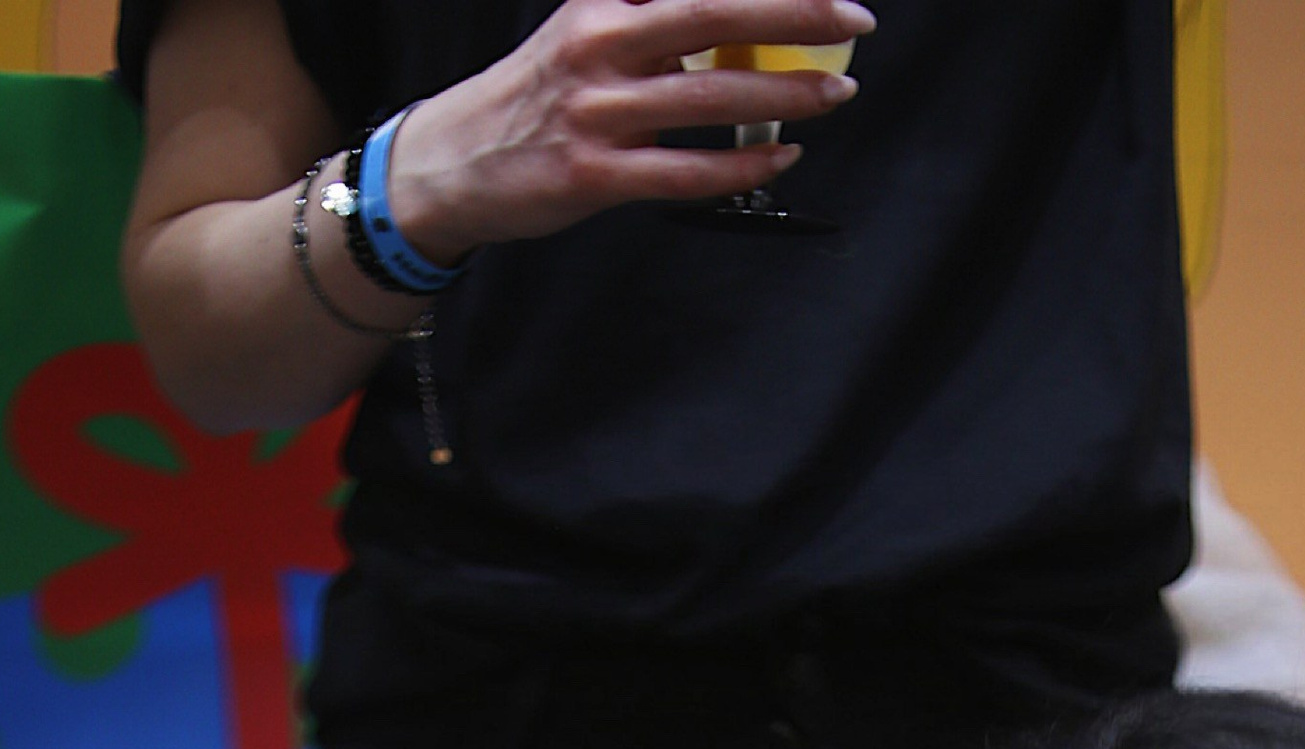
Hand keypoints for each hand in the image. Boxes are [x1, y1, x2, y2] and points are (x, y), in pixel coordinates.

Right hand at [389, 0, 873, 255]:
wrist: (451, 164)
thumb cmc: (531, 100)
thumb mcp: (583, 34)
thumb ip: (649, 22)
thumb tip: (726, 22)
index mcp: (604, 5)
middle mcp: (601, 47)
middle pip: (715, 15)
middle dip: (795, 14)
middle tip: (852, 18)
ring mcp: (598, 113)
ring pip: (712, 98)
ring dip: (785, 96)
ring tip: (835, 94)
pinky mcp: (595, 175)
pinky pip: (687, 172)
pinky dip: (743, 167)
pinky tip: (782, 158)